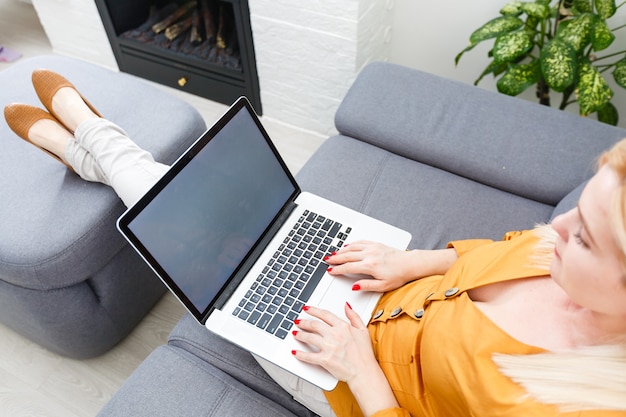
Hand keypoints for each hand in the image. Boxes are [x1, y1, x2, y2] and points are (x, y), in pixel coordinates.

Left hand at [292, 304, 399, 414]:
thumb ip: (354, 316)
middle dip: (304, 322)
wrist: (364, 372)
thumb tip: (347, 306)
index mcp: (343, 327)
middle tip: (298, 321)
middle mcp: (335, 335)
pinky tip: (294, 351)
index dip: (314, 310)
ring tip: (295, 333)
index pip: (324, 314)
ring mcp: (329, 347)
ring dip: (300, 334)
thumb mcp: (363, 330)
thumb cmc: (364, 354)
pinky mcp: (325, 360)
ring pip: (309, 337)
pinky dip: (300, 354)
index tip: (307, 309)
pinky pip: (309, 356)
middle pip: (314, 324)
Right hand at [326, 241, 457, 292]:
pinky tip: (347, 246)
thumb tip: (354, 286)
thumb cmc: (399, 275)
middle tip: (327, 261)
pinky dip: (352, 244)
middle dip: (335, 258)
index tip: (331, 271)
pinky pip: (360, 242)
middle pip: (347, 256)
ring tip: (333, 254)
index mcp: (370, 266)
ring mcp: (373, 248)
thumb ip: (367, 286)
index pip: (349, 268)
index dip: (338, 270)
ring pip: (352, 248)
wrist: (410, 264)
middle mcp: (369, 255)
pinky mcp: (376, 244)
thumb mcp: (383, 286)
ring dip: (341, 251)